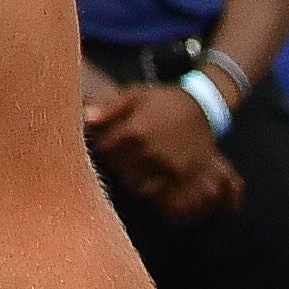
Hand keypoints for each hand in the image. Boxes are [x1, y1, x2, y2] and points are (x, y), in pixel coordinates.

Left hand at [82, 82, 240, 219]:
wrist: (202, 109)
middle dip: (111, 160)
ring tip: (127, 163)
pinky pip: (154, 193)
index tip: (98, 138)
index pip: (103, 148)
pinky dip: (144, 187)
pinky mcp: (179, 178)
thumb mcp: (135, 95)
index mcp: (135, 131)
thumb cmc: (162, 100)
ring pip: (133, 184)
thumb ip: (109, 108)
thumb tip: (86, 119)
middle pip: (116, 167)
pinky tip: (143, 174)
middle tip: (113, 152)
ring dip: (126, 176)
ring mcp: (166, 168)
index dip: (97, 143)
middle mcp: (150, 152)